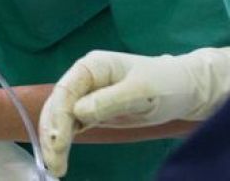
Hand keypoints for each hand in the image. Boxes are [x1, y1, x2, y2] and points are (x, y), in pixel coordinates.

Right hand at [40, 47, 229, 176]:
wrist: (184, 89)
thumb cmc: (165, 84)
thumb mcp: (141, 91)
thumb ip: (109, 101)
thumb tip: (77, 113)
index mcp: (91, 67)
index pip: (65, 91)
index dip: (57, 117)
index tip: (57, 142)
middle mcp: (82, 80)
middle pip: (57, 106)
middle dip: (51, 134)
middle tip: (53, 164)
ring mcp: (86, 95)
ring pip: (60, 118)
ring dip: (54, 141)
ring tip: (56, 168)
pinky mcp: (92, 111)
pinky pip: (72, 126)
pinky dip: (65, 141)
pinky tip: (61, 157)